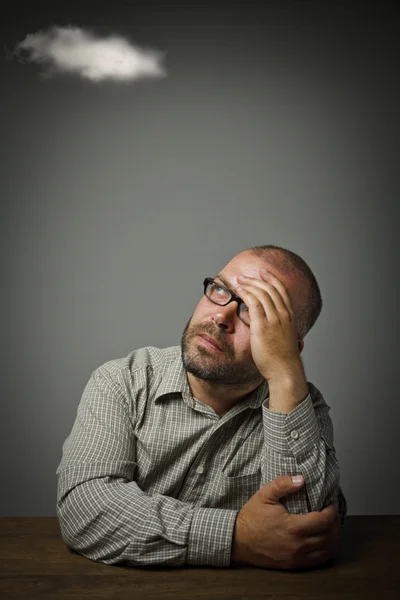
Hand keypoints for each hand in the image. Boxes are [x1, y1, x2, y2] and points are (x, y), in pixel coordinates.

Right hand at [231, 475, 340, 569]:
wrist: (238, 540)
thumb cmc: (252, 517)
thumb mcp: (265, 494)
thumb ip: (283, 484)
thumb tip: (301, 479)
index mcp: (293, 527)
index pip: (324, 521)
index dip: (332, 511)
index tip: (331, 503)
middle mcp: (298, 545)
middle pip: (329, 536)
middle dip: (335, 523)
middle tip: (333, 513)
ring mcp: (296, 558)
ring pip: (326, 551)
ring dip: (333, 538)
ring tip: (331, 526)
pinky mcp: (293, 565)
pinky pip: (317, 561)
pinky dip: (325, 551)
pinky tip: (324, 542)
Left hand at [235, 270, 304, 385]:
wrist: (284, 369)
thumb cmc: (282, 357)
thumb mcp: (284, 336)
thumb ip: (277, 325)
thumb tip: (263, 320)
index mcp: (290, 316)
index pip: (282, 291)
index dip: (272, 279)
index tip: (264, 272)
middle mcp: (283, 315)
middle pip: (270, 289)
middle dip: (256, 279)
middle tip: (244, 276)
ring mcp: (274, 319)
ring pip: (262, 293)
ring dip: (249, 284)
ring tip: (239, 281)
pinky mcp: (263, 326)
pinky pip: (254, 303)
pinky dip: (246, 294)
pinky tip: (240, 291)